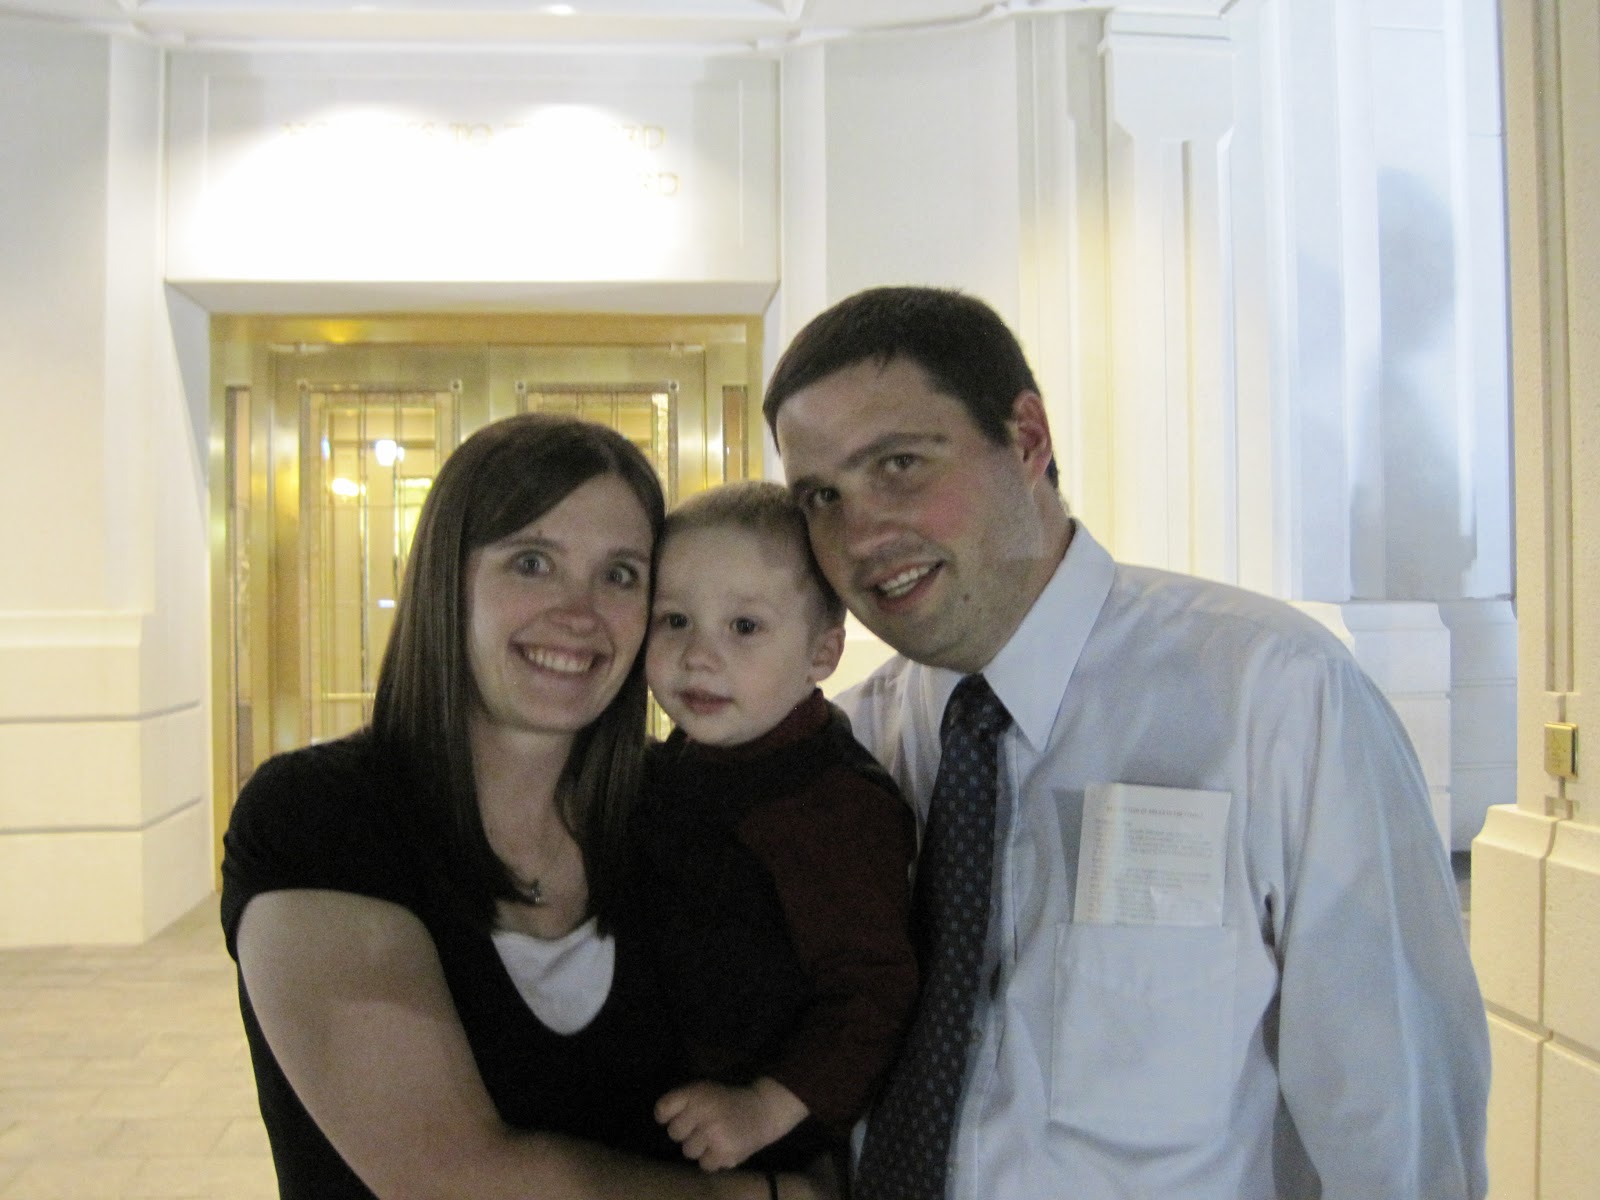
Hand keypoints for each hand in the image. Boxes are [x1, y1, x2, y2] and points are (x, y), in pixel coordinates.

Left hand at [656, 1077, 809, 1171]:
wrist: (763, 1110)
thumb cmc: (728, 1100)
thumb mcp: (704, 1090)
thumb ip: (680, 1101)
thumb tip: (660, 1119)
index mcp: (697, 1093)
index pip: (663, 1110)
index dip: (667, 1115)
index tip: (676, 1115)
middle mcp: (704, 1112)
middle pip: (674, 1133)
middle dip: (686, 1131)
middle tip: (703, 1125)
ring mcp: (715, 1134)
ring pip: (688, 1151)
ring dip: (699, 1146)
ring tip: (715, 1136)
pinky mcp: (726, 1153)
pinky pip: (705, 1164)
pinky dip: (713, 1159)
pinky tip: (723, 1147)